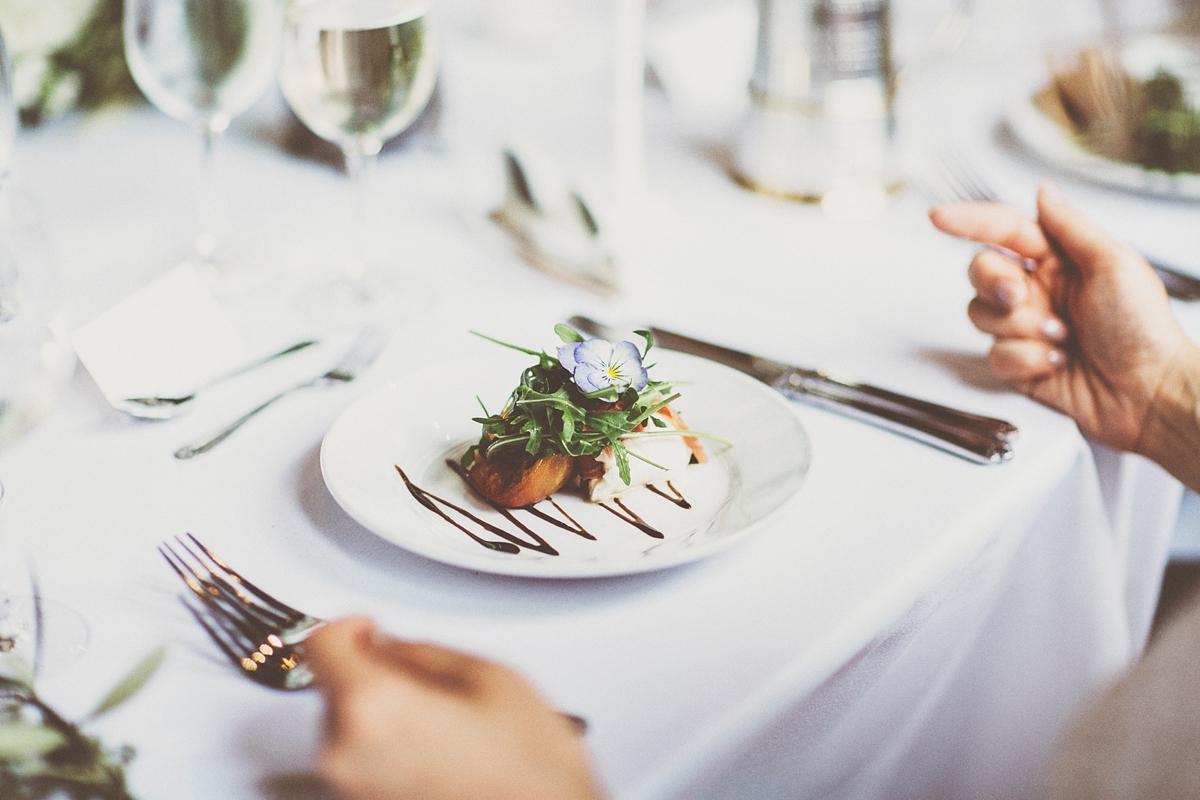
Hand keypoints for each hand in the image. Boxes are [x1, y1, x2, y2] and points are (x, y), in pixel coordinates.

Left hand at [305, 617, 605, 799]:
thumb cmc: (529, 773)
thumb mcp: (489, 678)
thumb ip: (423, 652)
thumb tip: (391, 647)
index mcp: (374, 708)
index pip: (321, 644)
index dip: (348, 626)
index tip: (369, 626)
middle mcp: (347, 754)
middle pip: (334, 686)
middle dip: (374, 674)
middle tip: (427, 680)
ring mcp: (351, 790)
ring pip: (346, 726)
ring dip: (382, 713)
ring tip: (443, 724)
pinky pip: (361, 761)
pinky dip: (388, 748)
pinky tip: (437, 753)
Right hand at [929, 181, 1195, 453]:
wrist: (1148, 393)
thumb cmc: (1143, 329)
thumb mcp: (1114, 264)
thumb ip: (1070, 226)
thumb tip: (1043, 192)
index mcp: (1060, 260)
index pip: (1004, 230)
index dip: (969, 220)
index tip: (939, 217)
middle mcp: (1039, 290)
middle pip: (981, 272)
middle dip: (994, 282)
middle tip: (1019, 295)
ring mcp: (1026, 328)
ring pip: (981, 315)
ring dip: (1020, 327)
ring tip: (1061, 336)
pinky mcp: (1020, 365)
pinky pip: (995, 356)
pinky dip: (1028, 360)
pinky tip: (1059, 363)